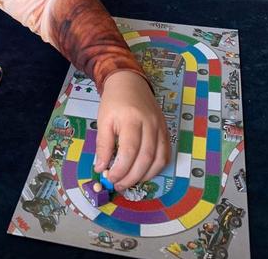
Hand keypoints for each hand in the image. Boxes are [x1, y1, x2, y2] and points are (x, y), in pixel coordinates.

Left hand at [95, 70, 169, 190]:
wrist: (130, 83)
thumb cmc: (114, 102)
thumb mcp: (103, 121)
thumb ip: (103, 145)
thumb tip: (101, 168)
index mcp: (131, 119)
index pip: (129, 151)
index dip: (121, 169)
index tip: (111, 178)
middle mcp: (150, 124)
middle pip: (145, 158)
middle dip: (132, 177)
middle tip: (120, 185)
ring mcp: (160, 127)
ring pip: (159, 159)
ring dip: (145, 175)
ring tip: (131, 181)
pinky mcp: (166, 130)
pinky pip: (166, 153)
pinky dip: (157, 167)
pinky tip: (144, 172)